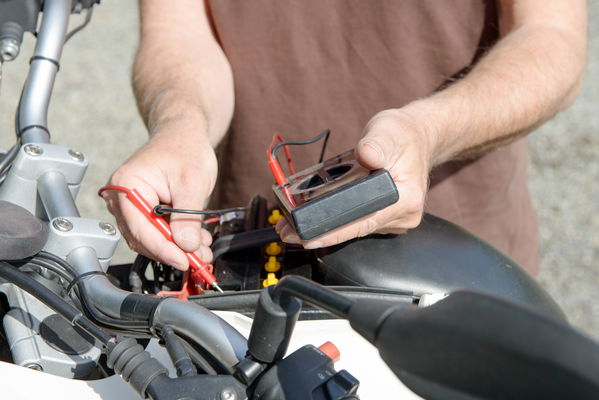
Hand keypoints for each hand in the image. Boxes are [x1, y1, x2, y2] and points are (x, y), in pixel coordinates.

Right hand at [102, 129, 216, 269]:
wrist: (184, 135)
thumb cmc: (185, 148)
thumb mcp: (193, 182)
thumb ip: (188, 216)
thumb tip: (186, 246)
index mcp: (126, 185)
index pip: (140, 228)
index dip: (164, 249)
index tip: (184, 261)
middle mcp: (120, 197)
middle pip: (143, 238)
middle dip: (173, 251)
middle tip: (199, 259)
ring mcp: (129, 205)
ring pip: (150, 239)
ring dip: (177, 247)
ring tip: (202, 249)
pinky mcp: (142, 211)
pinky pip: (156, 232)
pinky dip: (176, 239)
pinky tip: (195, 240)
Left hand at [276, 108, 435, 247]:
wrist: (417, 137)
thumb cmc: (402, 135)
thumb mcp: (388, 130)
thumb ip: (376, 142)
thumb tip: (366, 155)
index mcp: (406, 198)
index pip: (366, 222)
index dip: (336, 232)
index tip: (309, 236)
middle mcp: (402, 215)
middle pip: (356, 230)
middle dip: (321, 231)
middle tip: (287, 230)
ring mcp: (393, 219)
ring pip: (355, 228)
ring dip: (325, 227)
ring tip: (292, 224)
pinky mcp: (383, 217)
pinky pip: (357, 222)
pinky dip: (336, 219)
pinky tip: (314, 216)